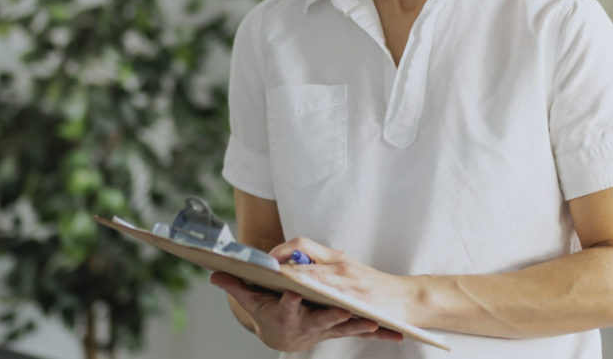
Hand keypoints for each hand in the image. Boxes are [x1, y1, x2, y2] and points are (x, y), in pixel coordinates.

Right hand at [210, 272, 401, 351]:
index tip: (292, 290)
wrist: (288, 337)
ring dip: (359, 326)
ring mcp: (328, 329)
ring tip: (373, 322)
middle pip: (320, 320)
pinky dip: (378, 334)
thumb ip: (239, 287)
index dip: (289, 300)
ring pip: (345, 328)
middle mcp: (308, 326)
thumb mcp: (254, 302)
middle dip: (332, 315)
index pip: (285, 306)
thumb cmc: (272, 314)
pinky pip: (362, 332)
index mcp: (286, 316)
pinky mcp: (343, 329)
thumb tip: (216, 274)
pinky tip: (396, 336)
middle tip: (344, 309)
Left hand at [268, 237, 417, 331]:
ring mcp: (349, 284)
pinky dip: (318, 299)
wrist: (408, 298)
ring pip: (315, 279)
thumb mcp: (347, 267)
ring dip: (294, 282)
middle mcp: (340, 266)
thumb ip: (321, 264)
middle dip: (280, 268)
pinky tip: (305, 304)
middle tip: (259, 274)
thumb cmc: (373, 284)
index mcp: (336, 258)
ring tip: (275, 287)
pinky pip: (334, 299)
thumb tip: (290, 265)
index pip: (301, 244)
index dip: (280, 251)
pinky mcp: (358, 301)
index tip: (265, 260)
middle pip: (302, 261)